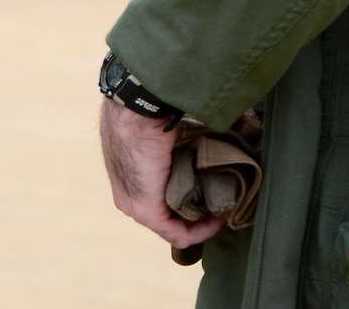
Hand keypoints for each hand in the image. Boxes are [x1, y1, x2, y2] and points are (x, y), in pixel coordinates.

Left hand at [101, 98, 225, 249]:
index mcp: (127, 179)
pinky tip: (218, 220)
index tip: (210, 197)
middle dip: (197, 216)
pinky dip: (201, 231)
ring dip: (202, 225)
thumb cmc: (147, 116)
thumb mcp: (160, 139)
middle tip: (220, 206)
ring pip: (174, 229)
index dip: (189, 205)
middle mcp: (128, 197)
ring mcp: (135, 207)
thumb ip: (173, 152)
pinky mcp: (147, 212)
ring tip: (222, 212)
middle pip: (169, 218)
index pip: (161, 203)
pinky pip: (178, 235)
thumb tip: (198, 147)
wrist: (136, 113)